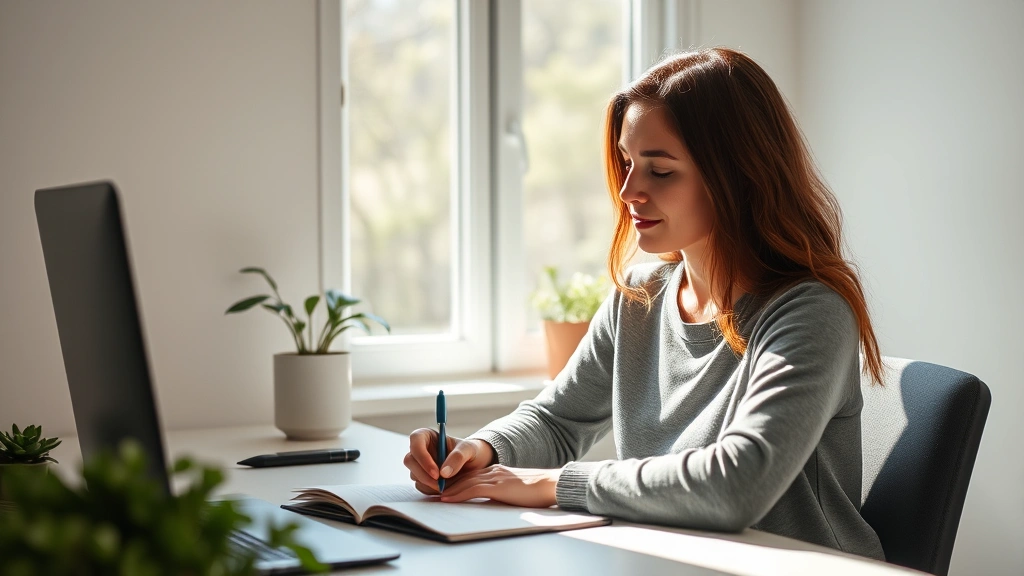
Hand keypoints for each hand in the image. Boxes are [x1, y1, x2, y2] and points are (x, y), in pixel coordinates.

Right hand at [404, 428, 495, 494]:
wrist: (474, 466)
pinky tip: (445, 488)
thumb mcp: (469, 450)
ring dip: (429, 483)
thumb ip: (458, 457)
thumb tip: (443, 473)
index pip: (416, 440)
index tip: (436, 472)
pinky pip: (420, 486)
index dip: (422, 456)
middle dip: (424, 474)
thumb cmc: (471, 452)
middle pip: (410, 460)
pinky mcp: (422, 477)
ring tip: (448, 485)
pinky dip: (431, 490)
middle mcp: (421, 449)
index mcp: (428, 435)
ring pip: (414, 475)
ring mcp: (420, 464)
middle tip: (440, 484)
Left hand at [439, 465, 560, 508]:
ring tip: (437, 497)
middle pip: (466, 477)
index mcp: (498, 471)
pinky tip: (448, 499)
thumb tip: (490, 501)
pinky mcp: (498, 486)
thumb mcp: (514, 489)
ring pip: (466, 482)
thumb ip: (501, 491)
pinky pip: (473, 490)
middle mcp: (494, 471)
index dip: (458, 482)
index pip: (472, 475)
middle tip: (434, 492)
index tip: (446, 488)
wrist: (550, 485)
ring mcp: (495, 477)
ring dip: (450, 490)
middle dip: (449, 485)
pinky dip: (458, 494)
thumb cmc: (537, 491)